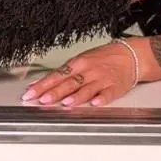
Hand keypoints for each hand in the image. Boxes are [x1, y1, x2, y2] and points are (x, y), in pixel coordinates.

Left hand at [21, 42, 137, 106]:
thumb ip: (61, 74)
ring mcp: (102, 80)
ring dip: (75, 96)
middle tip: (42, 100)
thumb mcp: (80, 61)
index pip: (56, 75)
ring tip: (64, 103)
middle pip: (69, 83)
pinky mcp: (115, 88)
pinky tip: (94, 104)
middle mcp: (88, 71)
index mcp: (78, 64)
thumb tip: (39, 83)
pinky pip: (107, 94)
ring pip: (86, 89)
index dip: (42, 85)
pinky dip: (101, 99)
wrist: (130, 56)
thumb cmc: (103, 58)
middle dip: (54, 92)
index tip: (30, 93)